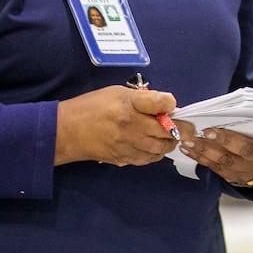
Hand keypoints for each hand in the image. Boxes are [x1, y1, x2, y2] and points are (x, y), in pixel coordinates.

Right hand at [54, 85, 178, 165]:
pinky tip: (153, 145)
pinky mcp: (125, 159)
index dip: (171, 104)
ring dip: (169, 142)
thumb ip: (143, 98)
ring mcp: (130, 147)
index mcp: (130, 107)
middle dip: (181, 129)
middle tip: (184, 126)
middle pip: (170, 131)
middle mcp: (133, 128)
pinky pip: (149, 159)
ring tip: (168, 136)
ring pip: (162, 149)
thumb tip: (167, 105)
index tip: (171, 106)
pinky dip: (156, 153)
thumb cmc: (93, 106)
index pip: (163, 103)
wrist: (67, 131)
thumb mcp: (118, 93)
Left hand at [178, 122, 252, 186]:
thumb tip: (232, 103)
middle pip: (246, 149)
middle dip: (227, 140)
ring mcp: (245, 169)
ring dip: (205, 149)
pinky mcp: (230, 175)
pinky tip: (186, 147)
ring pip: (225, 160)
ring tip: (190, 138)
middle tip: (209, 130)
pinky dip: (198, 156)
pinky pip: (212, 166)